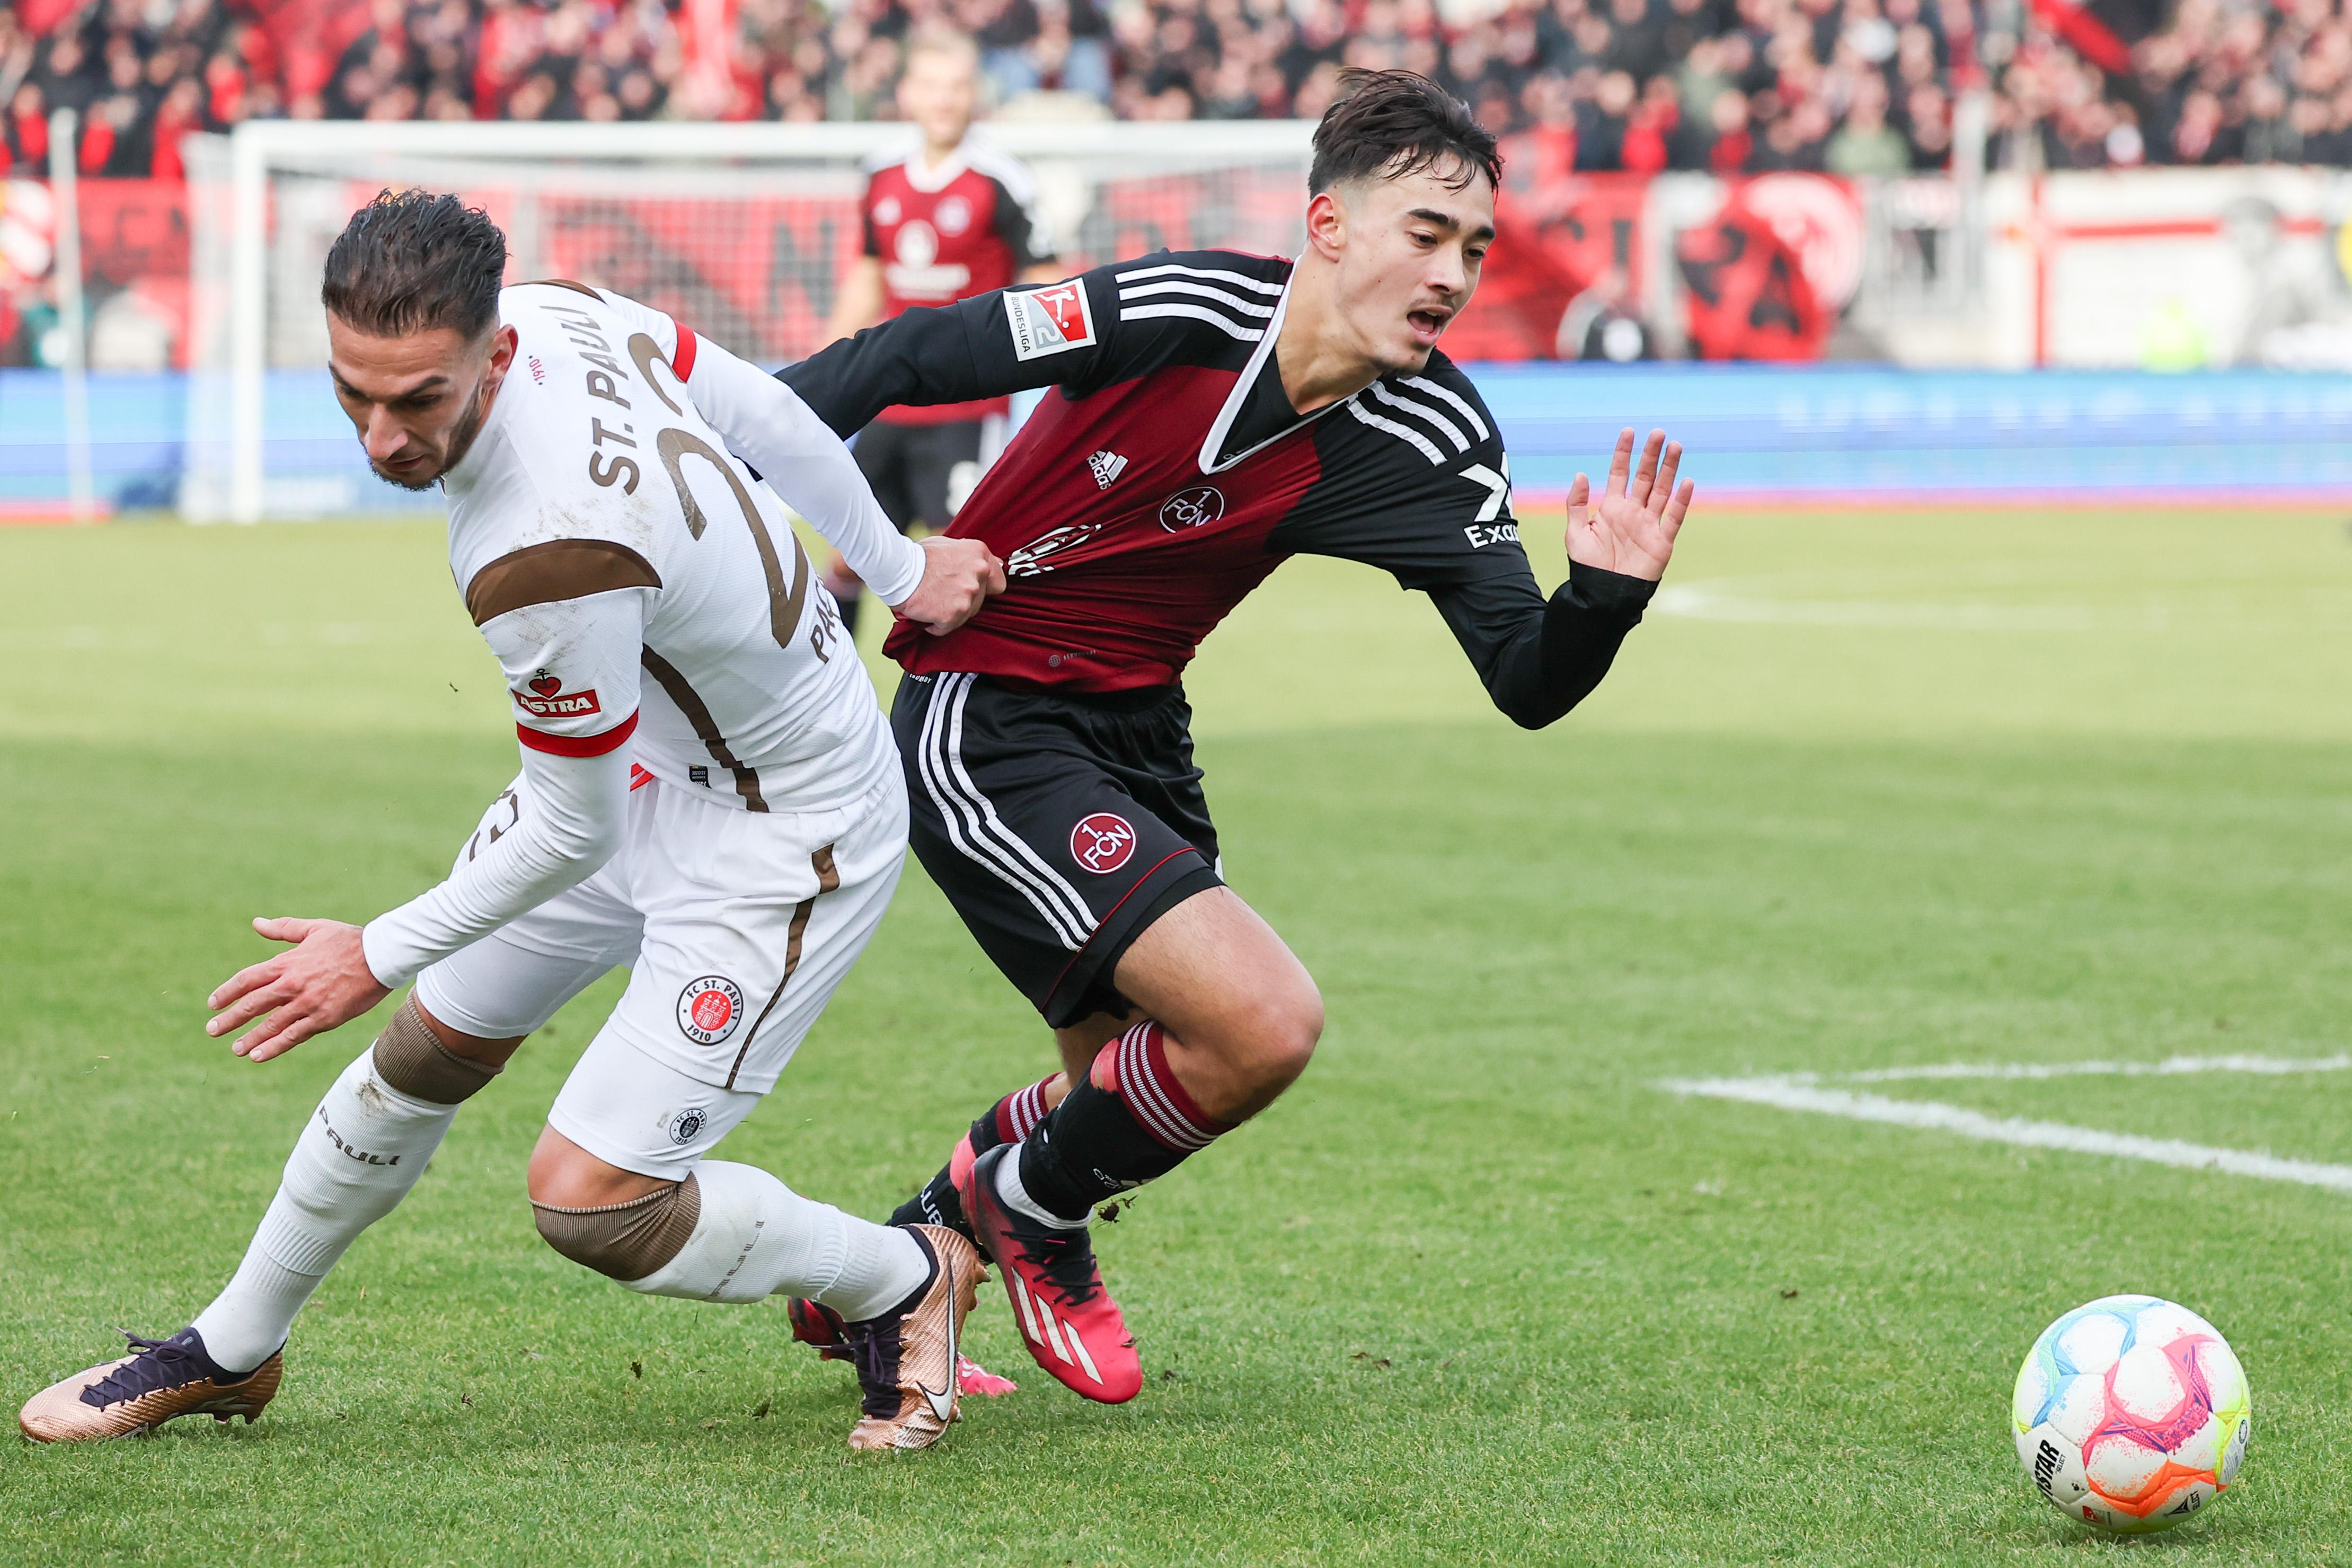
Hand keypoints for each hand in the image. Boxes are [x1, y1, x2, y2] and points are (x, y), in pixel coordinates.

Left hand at [206, 917, 390, 1062]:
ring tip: (235, 1049)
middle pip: (253, 1005)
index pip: (247, 980)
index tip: (212, 1003)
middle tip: (212, 1030)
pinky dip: (274, 1047)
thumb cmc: (349, 940)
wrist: (381, 956)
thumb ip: (283, 928)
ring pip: (271, 1025)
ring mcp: (308, 1003)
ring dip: (250, 1038)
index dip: (227, 992)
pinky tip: (258, 1056)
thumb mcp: (314, 928)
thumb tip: (257, 923)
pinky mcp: (324, 1018)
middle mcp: (293, 984)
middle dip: (230, 1019)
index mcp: (287, 962)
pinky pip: (294, 1036)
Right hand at [895, 535, 1005, 636]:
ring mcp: (967, 596)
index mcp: (979, 555)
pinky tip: (926, 612)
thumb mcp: (949, 545)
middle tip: (942, 594)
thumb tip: (987, 564)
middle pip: (979, 601)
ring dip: (951, 612)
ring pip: (965, 615)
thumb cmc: (918, 556)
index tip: (973, 590)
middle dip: (963, 600)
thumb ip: (969, 556)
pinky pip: (948, 627)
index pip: (998, 582)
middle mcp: (978, 574)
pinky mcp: (953, 615)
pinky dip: (937, 624)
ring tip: (933, 601)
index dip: (985, 589)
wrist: (897, 568)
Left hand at [1564, 427, 1693, 582]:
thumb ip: (1576, 504)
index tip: (1629, 432)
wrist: (1603, 596)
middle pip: (1644, 477)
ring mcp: (1649, 525)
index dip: (1624, 453)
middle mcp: (1632, 512)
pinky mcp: (1662, 541)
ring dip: (1669, 469)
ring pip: (1661, 490)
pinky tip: (1687, 482)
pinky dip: (1682, 500)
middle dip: (1650, 455)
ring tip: (1675, 446)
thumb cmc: (1588, 567)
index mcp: (1611, 508)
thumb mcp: (1575, 533)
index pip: (1619, 473)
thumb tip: (1581, 474)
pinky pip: (1674, 517)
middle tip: (1657, 433)